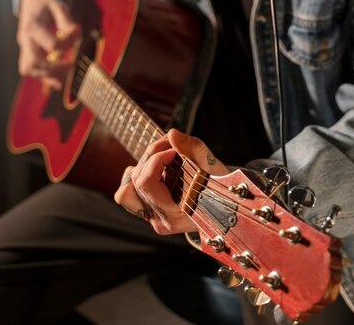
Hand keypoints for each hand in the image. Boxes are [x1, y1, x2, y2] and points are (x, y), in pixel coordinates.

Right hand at [16, 0, 80, 88]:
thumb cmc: (46, 1)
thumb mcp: (58, 5)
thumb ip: (66, 20)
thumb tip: (76, 32)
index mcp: (32, 26)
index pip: (51, 45)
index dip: (68, 44)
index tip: (77, 34)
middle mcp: (24, 39)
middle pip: (33, 63)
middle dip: (54, 68)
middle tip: (71, 63)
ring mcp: (23, 47)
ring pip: (28, 69)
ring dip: (47, 74)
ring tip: (65, 72)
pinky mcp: (27, 51)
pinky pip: (31, 69)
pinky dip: (44, 77)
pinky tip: (58, 82)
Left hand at [114, 128, 228, 234]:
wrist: (226, 203)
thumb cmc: (221, 185)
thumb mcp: (212, 165)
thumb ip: (192, 148)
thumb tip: (172, 134)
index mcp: (176, 213)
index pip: (147, 181)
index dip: (157, 157)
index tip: (174, 149)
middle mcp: (161, 220)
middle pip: (137, 180)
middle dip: (151, 155)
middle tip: (170, 145)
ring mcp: (154, 219)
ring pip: (127, 191)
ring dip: (140, 168)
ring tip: (159, 159)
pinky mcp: (151, 215)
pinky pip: (131, 196)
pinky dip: (138, 179)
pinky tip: (153, 170)